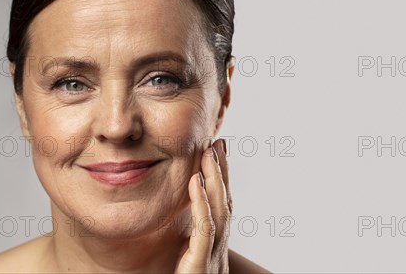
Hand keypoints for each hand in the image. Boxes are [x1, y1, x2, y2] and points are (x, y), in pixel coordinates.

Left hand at [175, 139, 231, 272]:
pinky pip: (204, 229)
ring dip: (215, 180)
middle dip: (222, 172)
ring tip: (209, 153)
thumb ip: (186, 242)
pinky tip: (196, 182)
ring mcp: (212, 257)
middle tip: (218, 143)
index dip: (220, 179)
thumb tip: (181, 216)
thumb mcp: (184, 263)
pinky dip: (201, 203)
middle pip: (224, 203)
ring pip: (218, 212)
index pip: (220, 206)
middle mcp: (217, 250)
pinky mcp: (200, 266)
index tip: (218, 153)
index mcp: (213, 247)